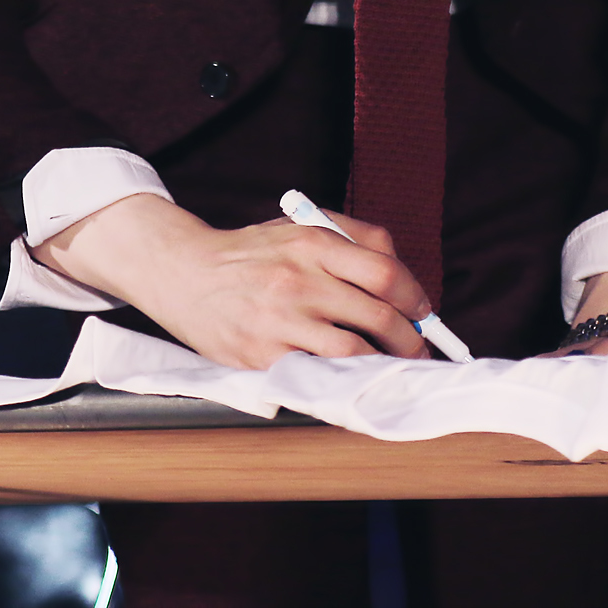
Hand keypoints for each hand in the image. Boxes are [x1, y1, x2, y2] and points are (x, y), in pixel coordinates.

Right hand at [32, 193, 430, 369]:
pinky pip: (317, 374)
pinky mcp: (262, 355)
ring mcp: (280, 321)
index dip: (415, 298)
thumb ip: (352, 236)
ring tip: (390, 368)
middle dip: (408, 339)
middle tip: (416, 350)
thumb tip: (401, 270)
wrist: (184, 272)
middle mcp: (299, 279)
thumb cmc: (251, 252)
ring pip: (353, 352)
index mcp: (312, 243)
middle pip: (377, 315)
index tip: (424, 314)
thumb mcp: (298, 226)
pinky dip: (343, 381)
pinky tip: (352, 380)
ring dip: (382, 365)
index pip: (384, 272)